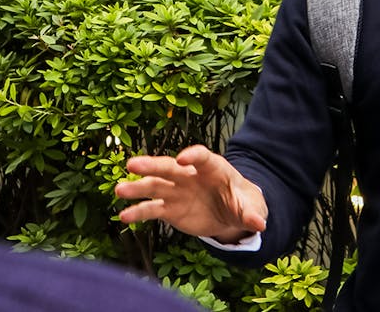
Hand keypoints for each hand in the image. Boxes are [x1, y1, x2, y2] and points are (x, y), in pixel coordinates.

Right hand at [115, 144, 266, 242]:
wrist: (229, 212)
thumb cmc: (241, 201)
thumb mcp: (250, 207)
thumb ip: (251, 213)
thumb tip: (260, 223)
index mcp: (212, 168)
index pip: (201, 157)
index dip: (192, 156)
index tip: (183, 159)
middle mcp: (189, 175)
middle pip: (169, 167)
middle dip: (151, 165)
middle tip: (132, 164)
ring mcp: (177, 191)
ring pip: (154, 186)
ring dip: (137, 188)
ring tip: (119, 190)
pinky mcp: (169, 209)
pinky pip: (151, 209)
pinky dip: (138, 213)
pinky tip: (124, 217)